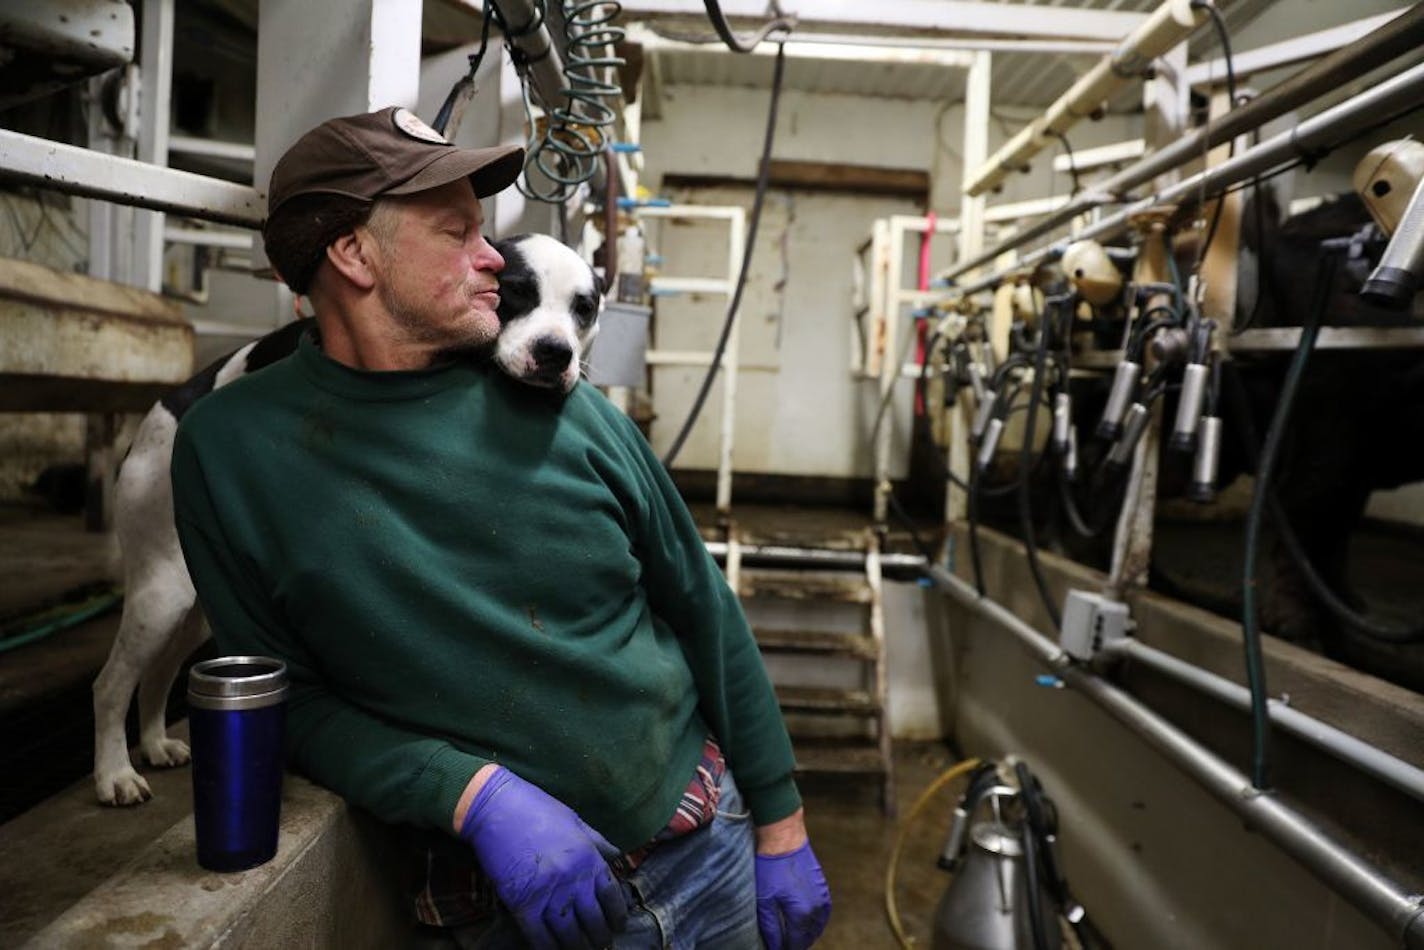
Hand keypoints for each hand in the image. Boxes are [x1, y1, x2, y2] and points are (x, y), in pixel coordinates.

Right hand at [457, 767, 627, 949]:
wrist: (496, 807)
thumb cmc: (535, 808)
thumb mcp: (574, 820)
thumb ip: (597, 841)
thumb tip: (617, 855)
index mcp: (588, 857)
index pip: (611, 894)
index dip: (617, 915)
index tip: (618, 925)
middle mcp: (573, 879)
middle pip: (593, 919)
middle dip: (600, 936)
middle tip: (602, 944)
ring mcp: (548, 893)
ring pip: (569, 932)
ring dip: (578, 946)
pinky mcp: (521, 903)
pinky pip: (539, 935)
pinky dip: (548, 948)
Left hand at [755, 840, 830, 949]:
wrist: (784, 837)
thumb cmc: (771, 867)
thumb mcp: (764, 900)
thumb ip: (771, 927)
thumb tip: (775, 947)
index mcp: (802, 914)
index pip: (796, 943)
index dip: (787, 949)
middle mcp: (817, 908)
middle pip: (809, 937)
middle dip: (797, 944)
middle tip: (784, 945)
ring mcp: (823, 897)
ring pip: (817, 926)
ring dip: (807, 934)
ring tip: (793, 937)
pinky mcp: (823, 887)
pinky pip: (822, 913)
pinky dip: (814, 921)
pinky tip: (803, 921)